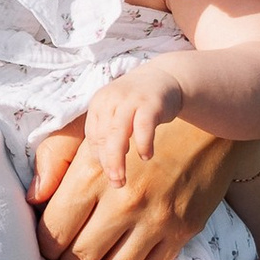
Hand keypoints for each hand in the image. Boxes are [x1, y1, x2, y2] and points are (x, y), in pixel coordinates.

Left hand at [39, 109, 246, 259]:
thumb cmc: (137, 123)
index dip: (42, 252)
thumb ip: (54, 160)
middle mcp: (124, 201)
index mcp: (94, 174)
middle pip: (80, 256)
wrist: (204, 124)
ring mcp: (155, 220)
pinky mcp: (181, 232)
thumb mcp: (88, 128)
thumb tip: (33, 199)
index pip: (55, 228)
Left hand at [78, 62, 202, 175]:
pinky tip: (146, 156)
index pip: (93, 135)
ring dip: (117, 159)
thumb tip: (102, 164)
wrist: (166, 77)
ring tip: (121, 178)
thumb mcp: (118, 112)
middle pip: (103, 136)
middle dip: (107, 163)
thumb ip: (108, 133)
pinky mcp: (150, 103)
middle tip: (115, 182)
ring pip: (118, 134)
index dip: (99, 156)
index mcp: (99, 102)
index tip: (108, 171)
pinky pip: (143, 128)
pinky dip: (143, 144)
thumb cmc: (138, 103)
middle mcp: (111, 99)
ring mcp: (130, 100)